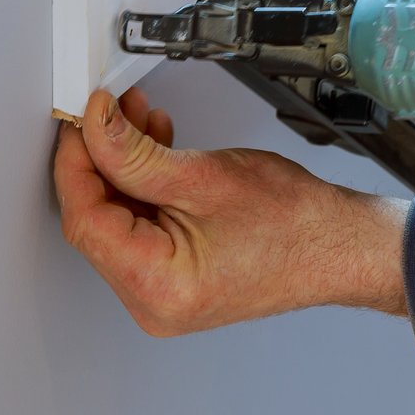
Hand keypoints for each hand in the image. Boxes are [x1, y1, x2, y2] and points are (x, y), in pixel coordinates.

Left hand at [53, 88, 410, 335]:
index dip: (76, 162)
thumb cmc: (295, 225)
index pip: (86, 220)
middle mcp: (152, 302)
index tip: (80, 119)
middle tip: (106, 112)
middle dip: (100, 159)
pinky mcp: (173, 278)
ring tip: (138, 119)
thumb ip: (134, 153)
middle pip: (97, 221)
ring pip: (117, 219)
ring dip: (122, 166)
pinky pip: (141, 227)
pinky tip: (154, 148)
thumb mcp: (203, 176)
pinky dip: (143, 185)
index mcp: (158, 286)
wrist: (338, 246)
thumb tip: (93, 126)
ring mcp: (162, 293)